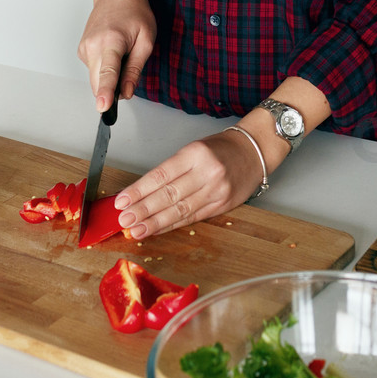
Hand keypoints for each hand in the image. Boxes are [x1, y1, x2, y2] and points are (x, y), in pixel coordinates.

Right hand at [78, 0, 155, 111]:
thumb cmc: (134, 12)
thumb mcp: (146, 40)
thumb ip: (135, 68)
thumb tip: (127, 92)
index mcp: (112, 41)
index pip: (108, 72)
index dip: (106, 93)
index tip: (103, 107)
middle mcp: (93, 45)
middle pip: (98, 83)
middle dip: (113, 89)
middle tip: (129, 73)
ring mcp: (84, 48)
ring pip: (96, 79)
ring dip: (110, 77)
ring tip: (121, 53)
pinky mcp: (81, 50)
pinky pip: (94, 70)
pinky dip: (104, 68)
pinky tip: (112, 51)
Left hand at [112, 129, 265, 238]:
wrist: (254, 152)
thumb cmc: (221, 148)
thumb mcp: (195, 148)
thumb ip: (172, 169)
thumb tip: (142, 190)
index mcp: (196, 153)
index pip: (162, 174)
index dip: (139, 190)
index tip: (122, 200)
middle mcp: (207, 173)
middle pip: (169, 195)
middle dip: (143, 209)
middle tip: (123, 219)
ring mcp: (216, 191)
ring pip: (180, 210)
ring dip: (154, 222)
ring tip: (135, 230)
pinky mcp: (222, 206)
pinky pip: (192, 218)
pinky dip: (172, 225)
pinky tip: (157, 229)